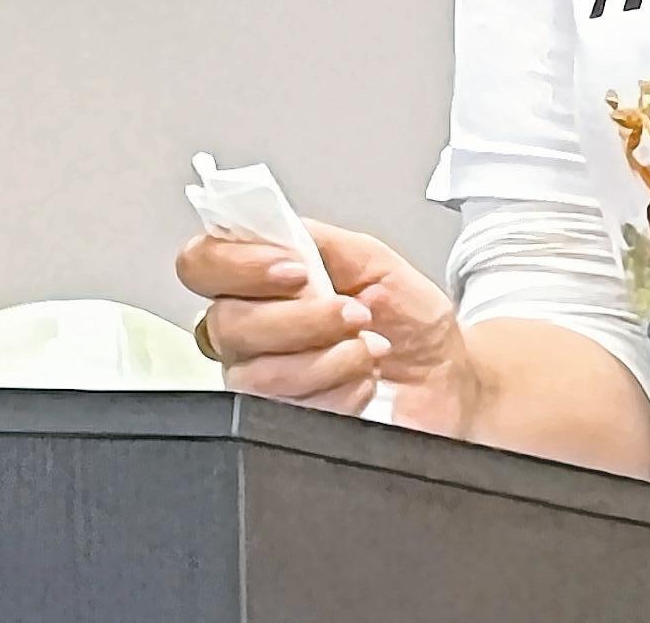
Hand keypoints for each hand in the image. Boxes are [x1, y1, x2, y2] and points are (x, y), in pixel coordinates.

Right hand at [176, 220, 477, 436]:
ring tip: (369, 348)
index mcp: (263, 280)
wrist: (447, 376)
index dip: (237, 265)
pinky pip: (285, 411)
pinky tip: (362, 382)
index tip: (294, 268)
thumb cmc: (411, 320)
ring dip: (327, 357)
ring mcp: (262, 380)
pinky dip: (337, 392)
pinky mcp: (282, 423)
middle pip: (227, 323)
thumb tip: (274, 225)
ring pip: (255, 374)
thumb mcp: (374, 260)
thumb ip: (318, 241)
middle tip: (355, 312)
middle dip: (303, 318)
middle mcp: (250, 331)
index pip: (202, 263)